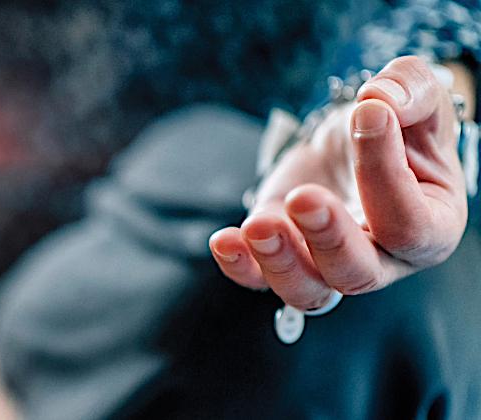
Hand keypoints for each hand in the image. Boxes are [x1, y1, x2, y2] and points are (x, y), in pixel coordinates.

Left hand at [209, 56, 468, 309]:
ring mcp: (330, 263)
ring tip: (258, 224)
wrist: (357, 135)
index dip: (385, 173)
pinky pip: (261, 279)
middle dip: (328, 239)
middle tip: (304, 197)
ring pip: (309, 293)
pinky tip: (225, 240)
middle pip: (358, 274)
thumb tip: (382, 97)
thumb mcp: (416, 95)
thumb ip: (411, 89)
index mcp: (433, 225)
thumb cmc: (400, 123)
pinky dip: (240, 266)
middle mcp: (385, 259)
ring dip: (278, 263)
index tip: (366, 116)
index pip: (409, 222)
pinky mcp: (285, 254)